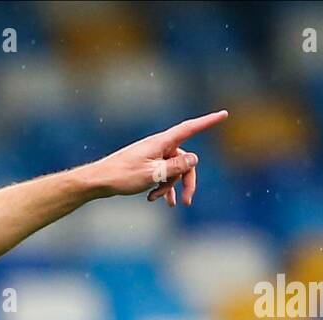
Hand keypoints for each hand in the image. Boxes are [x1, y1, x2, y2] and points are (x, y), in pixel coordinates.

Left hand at [91, 110, 228, 206]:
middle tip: (187, 202)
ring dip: (169, 186)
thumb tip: (194, 159)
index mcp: (161, 143)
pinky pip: (162, 174)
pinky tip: (158, 200)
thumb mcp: (153, 174)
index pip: (190, 129)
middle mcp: (159, 146)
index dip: (208, 122)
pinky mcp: (146, 165)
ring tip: (156, 200)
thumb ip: (176, 167)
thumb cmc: (122, 176)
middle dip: (186, 181)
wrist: (98, 181)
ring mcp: (152, 156)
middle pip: (184, 160)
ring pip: (172, 170)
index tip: (224, 114)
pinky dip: (162, 187)